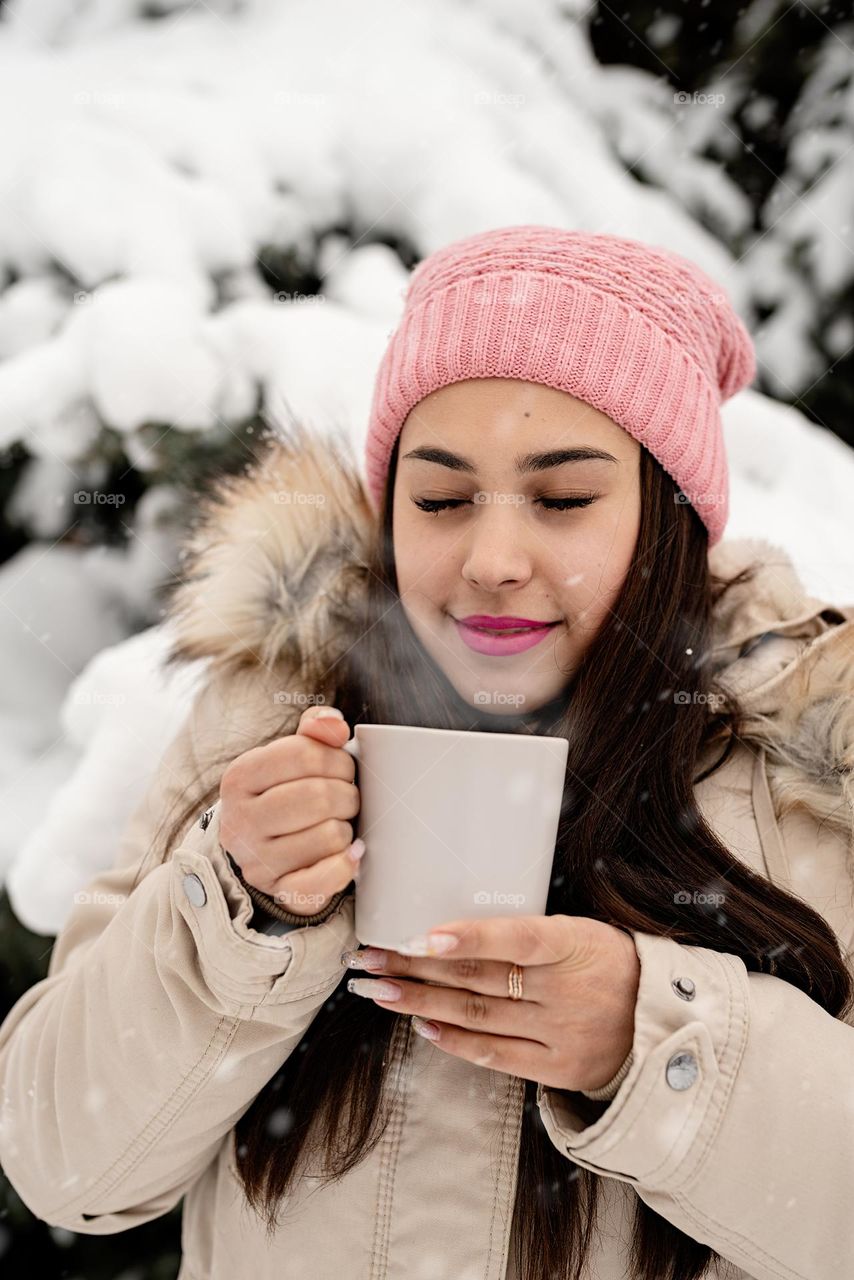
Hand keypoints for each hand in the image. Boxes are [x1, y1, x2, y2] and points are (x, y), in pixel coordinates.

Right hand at [219, 705, 361, 915]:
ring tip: (337, 824)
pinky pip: (324, 879)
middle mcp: (241, 820)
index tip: (341, 769)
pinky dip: (345, 865)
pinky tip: (349, 853)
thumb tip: (334, 725)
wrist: (261, 848)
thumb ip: (315, 730)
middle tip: (345, 798)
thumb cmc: (285, 793)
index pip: (304, 754)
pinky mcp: (279, 891)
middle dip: (346, 794)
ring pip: (329, 836)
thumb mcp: (291, 755)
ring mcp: (257, 860)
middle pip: (318, 796)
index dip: (337, 760)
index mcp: (240, 777)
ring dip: (346, 828)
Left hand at [340, 915, 640, 1091]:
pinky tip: (421, 1025)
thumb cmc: (603, 962)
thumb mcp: (579, 931)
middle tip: (368, 957)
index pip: (516, 938)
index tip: (420, 935)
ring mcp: (561, 1033)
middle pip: (479, 979)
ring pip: (478, 1015)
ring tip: (377, 989)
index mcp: (575, 943)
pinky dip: (454, 1040)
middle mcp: (567, 990)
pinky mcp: (557, 1068)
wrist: (656, 1021)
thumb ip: (528, 933)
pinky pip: (496, 1055)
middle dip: (415, 967)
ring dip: (420, 1002)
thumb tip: (448, 929)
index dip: (469, 937)